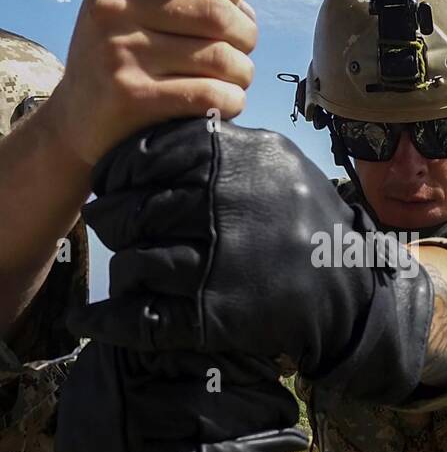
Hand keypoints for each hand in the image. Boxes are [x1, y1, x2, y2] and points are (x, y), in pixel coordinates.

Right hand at [45, 0, 256, 166]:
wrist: (75, 121)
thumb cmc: (123, 58)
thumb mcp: (134, 8)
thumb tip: (245, 10)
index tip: (231, 5)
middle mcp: (112, 7)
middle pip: (215, 9)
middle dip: (245, 33)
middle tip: (240, 50)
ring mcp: (119, 52)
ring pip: (220, 55)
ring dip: (242, 71)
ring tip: (234, 78)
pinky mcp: (131, 97)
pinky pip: (210, 94)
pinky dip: (232, 100)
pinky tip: (225, 102)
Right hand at [56, 346, 308, 451]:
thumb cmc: (121, 402)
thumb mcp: (132, 353)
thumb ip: (178, 338)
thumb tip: (251, 334)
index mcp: (129, 370)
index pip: (200, 366)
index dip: (249, 370)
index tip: (275, 372)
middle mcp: (129, 422)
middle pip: (211, 414)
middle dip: (265, 413)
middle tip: (288, 411)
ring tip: (289, 444)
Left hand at [70, 119, 434, 405]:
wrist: (350, 287)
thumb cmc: (309, 218)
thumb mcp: (275, 159)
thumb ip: (221, 144)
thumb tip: (161, 131)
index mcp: (229, 162)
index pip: (143, 156)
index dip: (116, 171)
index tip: (109, 181)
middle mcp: (217, 207)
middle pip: (131, 211)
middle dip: (109, 219)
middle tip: (105, 222)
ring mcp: (214, 263)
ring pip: (134, 263)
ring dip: (121, 267)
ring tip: (124, 265)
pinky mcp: (213, 316)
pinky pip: (142, 319)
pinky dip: (109, 321)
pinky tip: (90, 319)